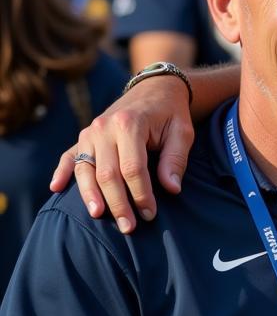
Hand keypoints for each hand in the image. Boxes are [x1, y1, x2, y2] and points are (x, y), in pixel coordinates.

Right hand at [50, 77, 193, 232]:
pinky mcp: (84, 137)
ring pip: (86, 169)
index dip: (141, 194)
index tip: (149, 214)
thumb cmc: (171, 114)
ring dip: (91, 196)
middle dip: (117, 203)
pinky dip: (62, 172)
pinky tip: (56, 189)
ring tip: (98, 216)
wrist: (154, 89)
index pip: (132, 169)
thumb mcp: (182, 133)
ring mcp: (90, 132)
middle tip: (128, 227)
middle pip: (107, 173)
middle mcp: (104, 128)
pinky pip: (69, 156)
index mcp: (130, 124)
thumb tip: (171, 188)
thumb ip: (175, 159)